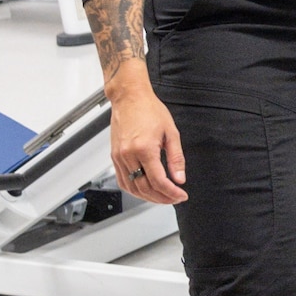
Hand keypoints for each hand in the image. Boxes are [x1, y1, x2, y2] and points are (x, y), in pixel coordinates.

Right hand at [107, 73, 186, 204]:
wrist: (129, 98)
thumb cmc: (149, 109)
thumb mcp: (171, 132)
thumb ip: (176, 158)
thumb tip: (179, 178)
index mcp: (144, 148)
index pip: (158, 181)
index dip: (172, 192)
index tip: (181, 195)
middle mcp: (128, 155)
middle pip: (144, 188)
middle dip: (162, 198)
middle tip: (174, 198)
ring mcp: (119, 157)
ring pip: (132, 188)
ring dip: (148, 197)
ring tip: (162, 197)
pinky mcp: (114, 156)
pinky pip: (122, 180)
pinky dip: (134, 189)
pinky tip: (145, 190)